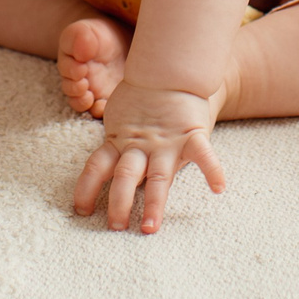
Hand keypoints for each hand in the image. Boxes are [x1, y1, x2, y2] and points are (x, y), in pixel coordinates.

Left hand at [72, 80, 225, 233]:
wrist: (171, 72)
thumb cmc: (145, 100)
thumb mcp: (123, 117)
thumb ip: (113, 139)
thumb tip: (96, 162)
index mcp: (120, 141)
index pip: (98, 166)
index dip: (86, 187)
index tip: (80, 210)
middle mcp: (141, 146)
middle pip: (126, 176)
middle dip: (120, 202)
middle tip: (116, 227)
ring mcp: (166, 143)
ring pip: (158, 176)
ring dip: (154, 203)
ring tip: (151, 227)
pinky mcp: (191, 135)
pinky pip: (203, 154)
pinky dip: (212, 170)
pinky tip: (218, 188)